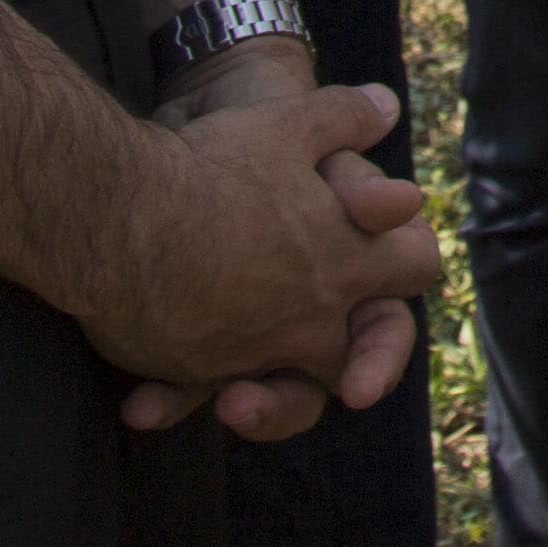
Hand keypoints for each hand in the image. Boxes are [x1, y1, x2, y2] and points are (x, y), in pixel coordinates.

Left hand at [86, 72, 441, 434]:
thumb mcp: (309, 154)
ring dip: (239, 410)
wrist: (191, 136)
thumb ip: (358, 187)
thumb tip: (407, 199)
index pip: (383, 336)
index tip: (357, 388)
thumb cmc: (259, 148)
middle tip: (242, 406)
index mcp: (357, 280)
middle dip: (282, 405)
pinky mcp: (200, 346)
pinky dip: (167, 399)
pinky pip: (188, 389)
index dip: (377, 360)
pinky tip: (140, 405)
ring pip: (259, 400)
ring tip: (207, 404)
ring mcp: (255, 340)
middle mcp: (312, 323)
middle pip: (311, 389)